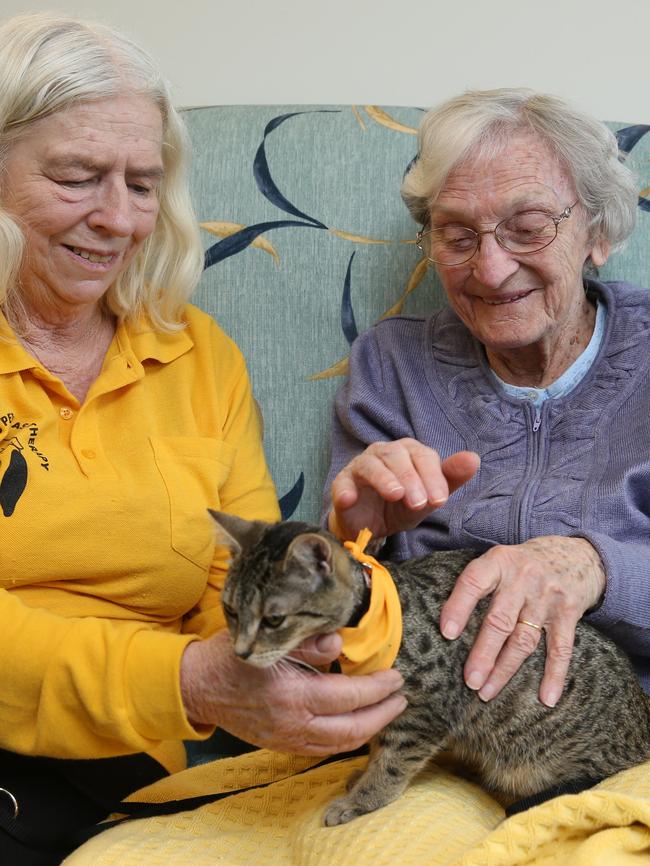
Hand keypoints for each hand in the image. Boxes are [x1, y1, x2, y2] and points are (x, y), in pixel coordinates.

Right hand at [180, 631, 405, 754]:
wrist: (197, 685)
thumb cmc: (233, 656)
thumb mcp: (269, 640)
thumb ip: (307, 643)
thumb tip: (340, 641)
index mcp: (291, 695)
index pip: (347, 697)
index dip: (377, 688)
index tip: (396, 677)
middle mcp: (292, 723)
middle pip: (351, 729)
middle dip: (381, 715)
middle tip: (402, 699)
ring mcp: (286, 739)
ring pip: (338, 744)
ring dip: (367, 731)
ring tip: (386, 713)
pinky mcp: (280, 745)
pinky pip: (321, 749)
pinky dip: (344, 740)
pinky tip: (356, 726)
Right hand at [329, 440, 479, 539]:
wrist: (371, 526)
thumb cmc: (401, 506)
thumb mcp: (428, 498)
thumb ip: (449, 479)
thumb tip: (474, 458)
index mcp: (409, 452)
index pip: (423, 455)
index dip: (432, 476)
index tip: (440, 501)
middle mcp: (384, 453)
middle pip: (397, 455)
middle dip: (411, 479)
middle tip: (419, 503)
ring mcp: (361, 466)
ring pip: (371, 465)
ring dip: (384, 479)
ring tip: (395, 495)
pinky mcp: (342, 484)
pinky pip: (342, 483)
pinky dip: (345, 490)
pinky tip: (350, 499)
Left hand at [439, 536, 605, 706]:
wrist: (577, 554)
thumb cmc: (524, 562)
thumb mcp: (499, 559)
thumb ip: (478, 583)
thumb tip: (444, 623)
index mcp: (499, 562)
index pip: (474, 582)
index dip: (459, 607)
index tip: (447, 633)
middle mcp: (523, 578)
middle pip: (500, 620)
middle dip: (483, 653)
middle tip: (470, 680)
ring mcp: (547, 597)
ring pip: (524, 639)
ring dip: (505, 669)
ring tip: (487, 691)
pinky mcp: (569, 613)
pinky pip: (561, 648)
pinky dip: (554, 674)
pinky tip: (546, 698)